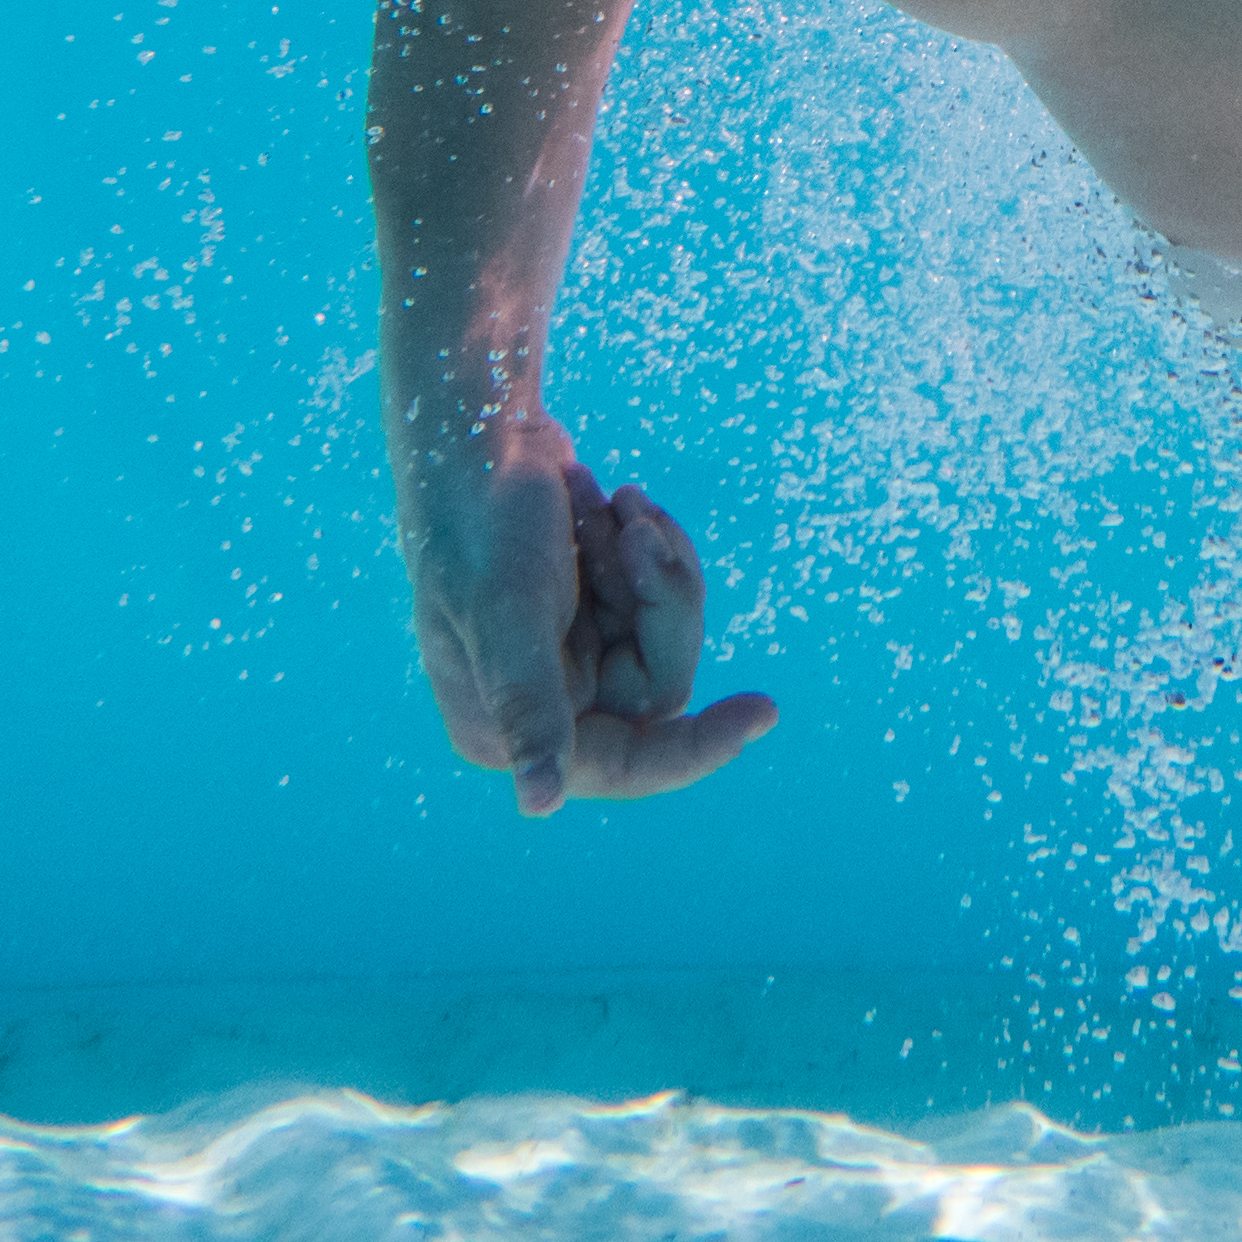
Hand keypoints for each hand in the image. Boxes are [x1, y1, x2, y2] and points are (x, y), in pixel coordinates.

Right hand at [399, 422, 775, 814]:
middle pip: (660, 682)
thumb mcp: (506, 612)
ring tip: (611, 503)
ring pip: (664, 634)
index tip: (763, 713)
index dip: (699, 748)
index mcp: (510, 730)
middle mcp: (543, 706)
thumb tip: (539, 802)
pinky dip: (647, 543)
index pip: (629, 764)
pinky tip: (610, 500)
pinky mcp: (593, 614)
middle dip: (659, 597)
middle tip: (636, 525)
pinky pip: (658, 596)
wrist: (477, 439)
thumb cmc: (479, 523)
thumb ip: (528, 705)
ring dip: (650, 562)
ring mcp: (570, 659)